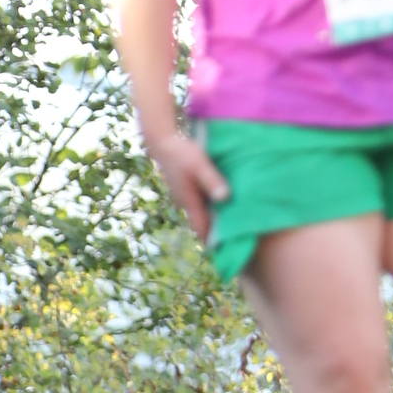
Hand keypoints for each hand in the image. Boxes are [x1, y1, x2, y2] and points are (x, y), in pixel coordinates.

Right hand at [150, 127, 229, 242]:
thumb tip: (225, 198)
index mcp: (190, 200)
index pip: (202, 227)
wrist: (161, 141)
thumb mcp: (201, 165)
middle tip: (231, 241)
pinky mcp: (183, 188)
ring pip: (199, 212)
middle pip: (201, 222)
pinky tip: (217, 204)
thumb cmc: (182, 152)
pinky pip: (197, 202)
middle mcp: (185, 202)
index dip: (212, 240)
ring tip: (228, 224)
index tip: (225, 251)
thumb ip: (212, 181)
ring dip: (210, 219)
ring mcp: (182, 195)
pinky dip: (207, 207)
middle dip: (213, 231)